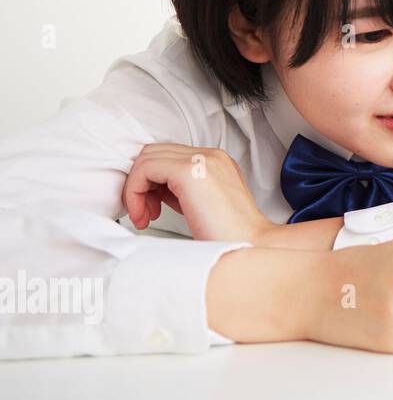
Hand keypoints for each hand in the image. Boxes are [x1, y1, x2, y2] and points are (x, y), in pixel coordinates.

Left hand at [122, 143, 273, 243]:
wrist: (250, 246)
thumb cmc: (229, 236)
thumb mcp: (202, 204)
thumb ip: (181, 190)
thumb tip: (152, 190)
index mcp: (216, 161)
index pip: (168, 155)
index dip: (150, 181)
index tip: (151, 208)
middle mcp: (210, 155)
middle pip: (154, 153)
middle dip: (140, 183)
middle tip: (144, 213)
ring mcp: (201, 159)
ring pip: (147, 158)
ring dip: (136, 189)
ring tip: (144, 217)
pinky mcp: (188, 170)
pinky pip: (145, 169)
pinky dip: (135, 191)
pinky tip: (145, 215)